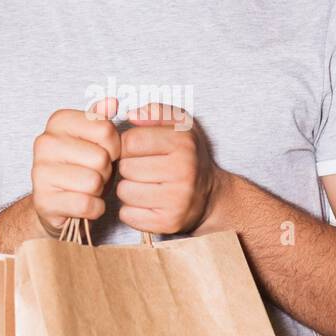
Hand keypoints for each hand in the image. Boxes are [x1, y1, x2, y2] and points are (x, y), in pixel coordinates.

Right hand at [32, 97, 120, 234]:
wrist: (57, 202)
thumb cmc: (81, 167)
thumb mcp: (95, 140)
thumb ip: (102, 120)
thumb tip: (112, 102)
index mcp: (58, 121)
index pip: (106, 129)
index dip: (115, 147)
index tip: (105, 153)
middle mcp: (44, 142)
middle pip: (101, 158)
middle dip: (105, 171)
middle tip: (94, 173)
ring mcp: (39, 172)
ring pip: (93, 182)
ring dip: (99, 190)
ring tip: (87, 187)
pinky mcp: (43, 201)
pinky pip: (86, 204)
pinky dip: (94, 208)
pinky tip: (85, 204)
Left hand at [116, 102, 221, 234]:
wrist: (211, 196)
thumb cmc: (189, 156)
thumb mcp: (181, 125)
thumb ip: (156, 112)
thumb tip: (131, 114)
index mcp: (184, 143)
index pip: (131, 141)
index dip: (127, 144)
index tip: (137, 149)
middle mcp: (184, 172)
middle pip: (125, 167)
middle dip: (128, 167)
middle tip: (143, 168)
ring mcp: (177, 201)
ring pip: (124, 192)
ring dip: (128, 188)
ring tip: (145, 184)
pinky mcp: (168, 223)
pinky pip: (127, 214)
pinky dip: (131, 209)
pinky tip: (146, 202)